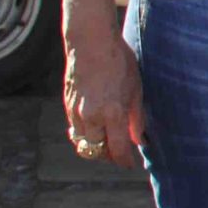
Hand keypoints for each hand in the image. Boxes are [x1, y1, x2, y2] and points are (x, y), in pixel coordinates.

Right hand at [61, 34, 145, 169]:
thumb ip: (136, 119)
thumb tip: (140, 141)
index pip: (118, 149)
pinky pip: (75, 130)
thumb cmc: (119, 62)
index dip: (125, 161)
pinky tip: (96, 129)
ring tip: (109, 143)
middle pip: (98, 151)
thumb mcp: (136, 90)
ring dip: (96, 147)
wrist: (90, 42)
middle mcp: (91, 117)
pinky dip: (85, 135)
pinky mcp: (67, 106)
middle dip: (109, 156)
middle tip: (120, 154)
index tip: (131, 164)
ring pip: (83, 143)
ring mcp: (76, 112)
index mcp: (112, 113)